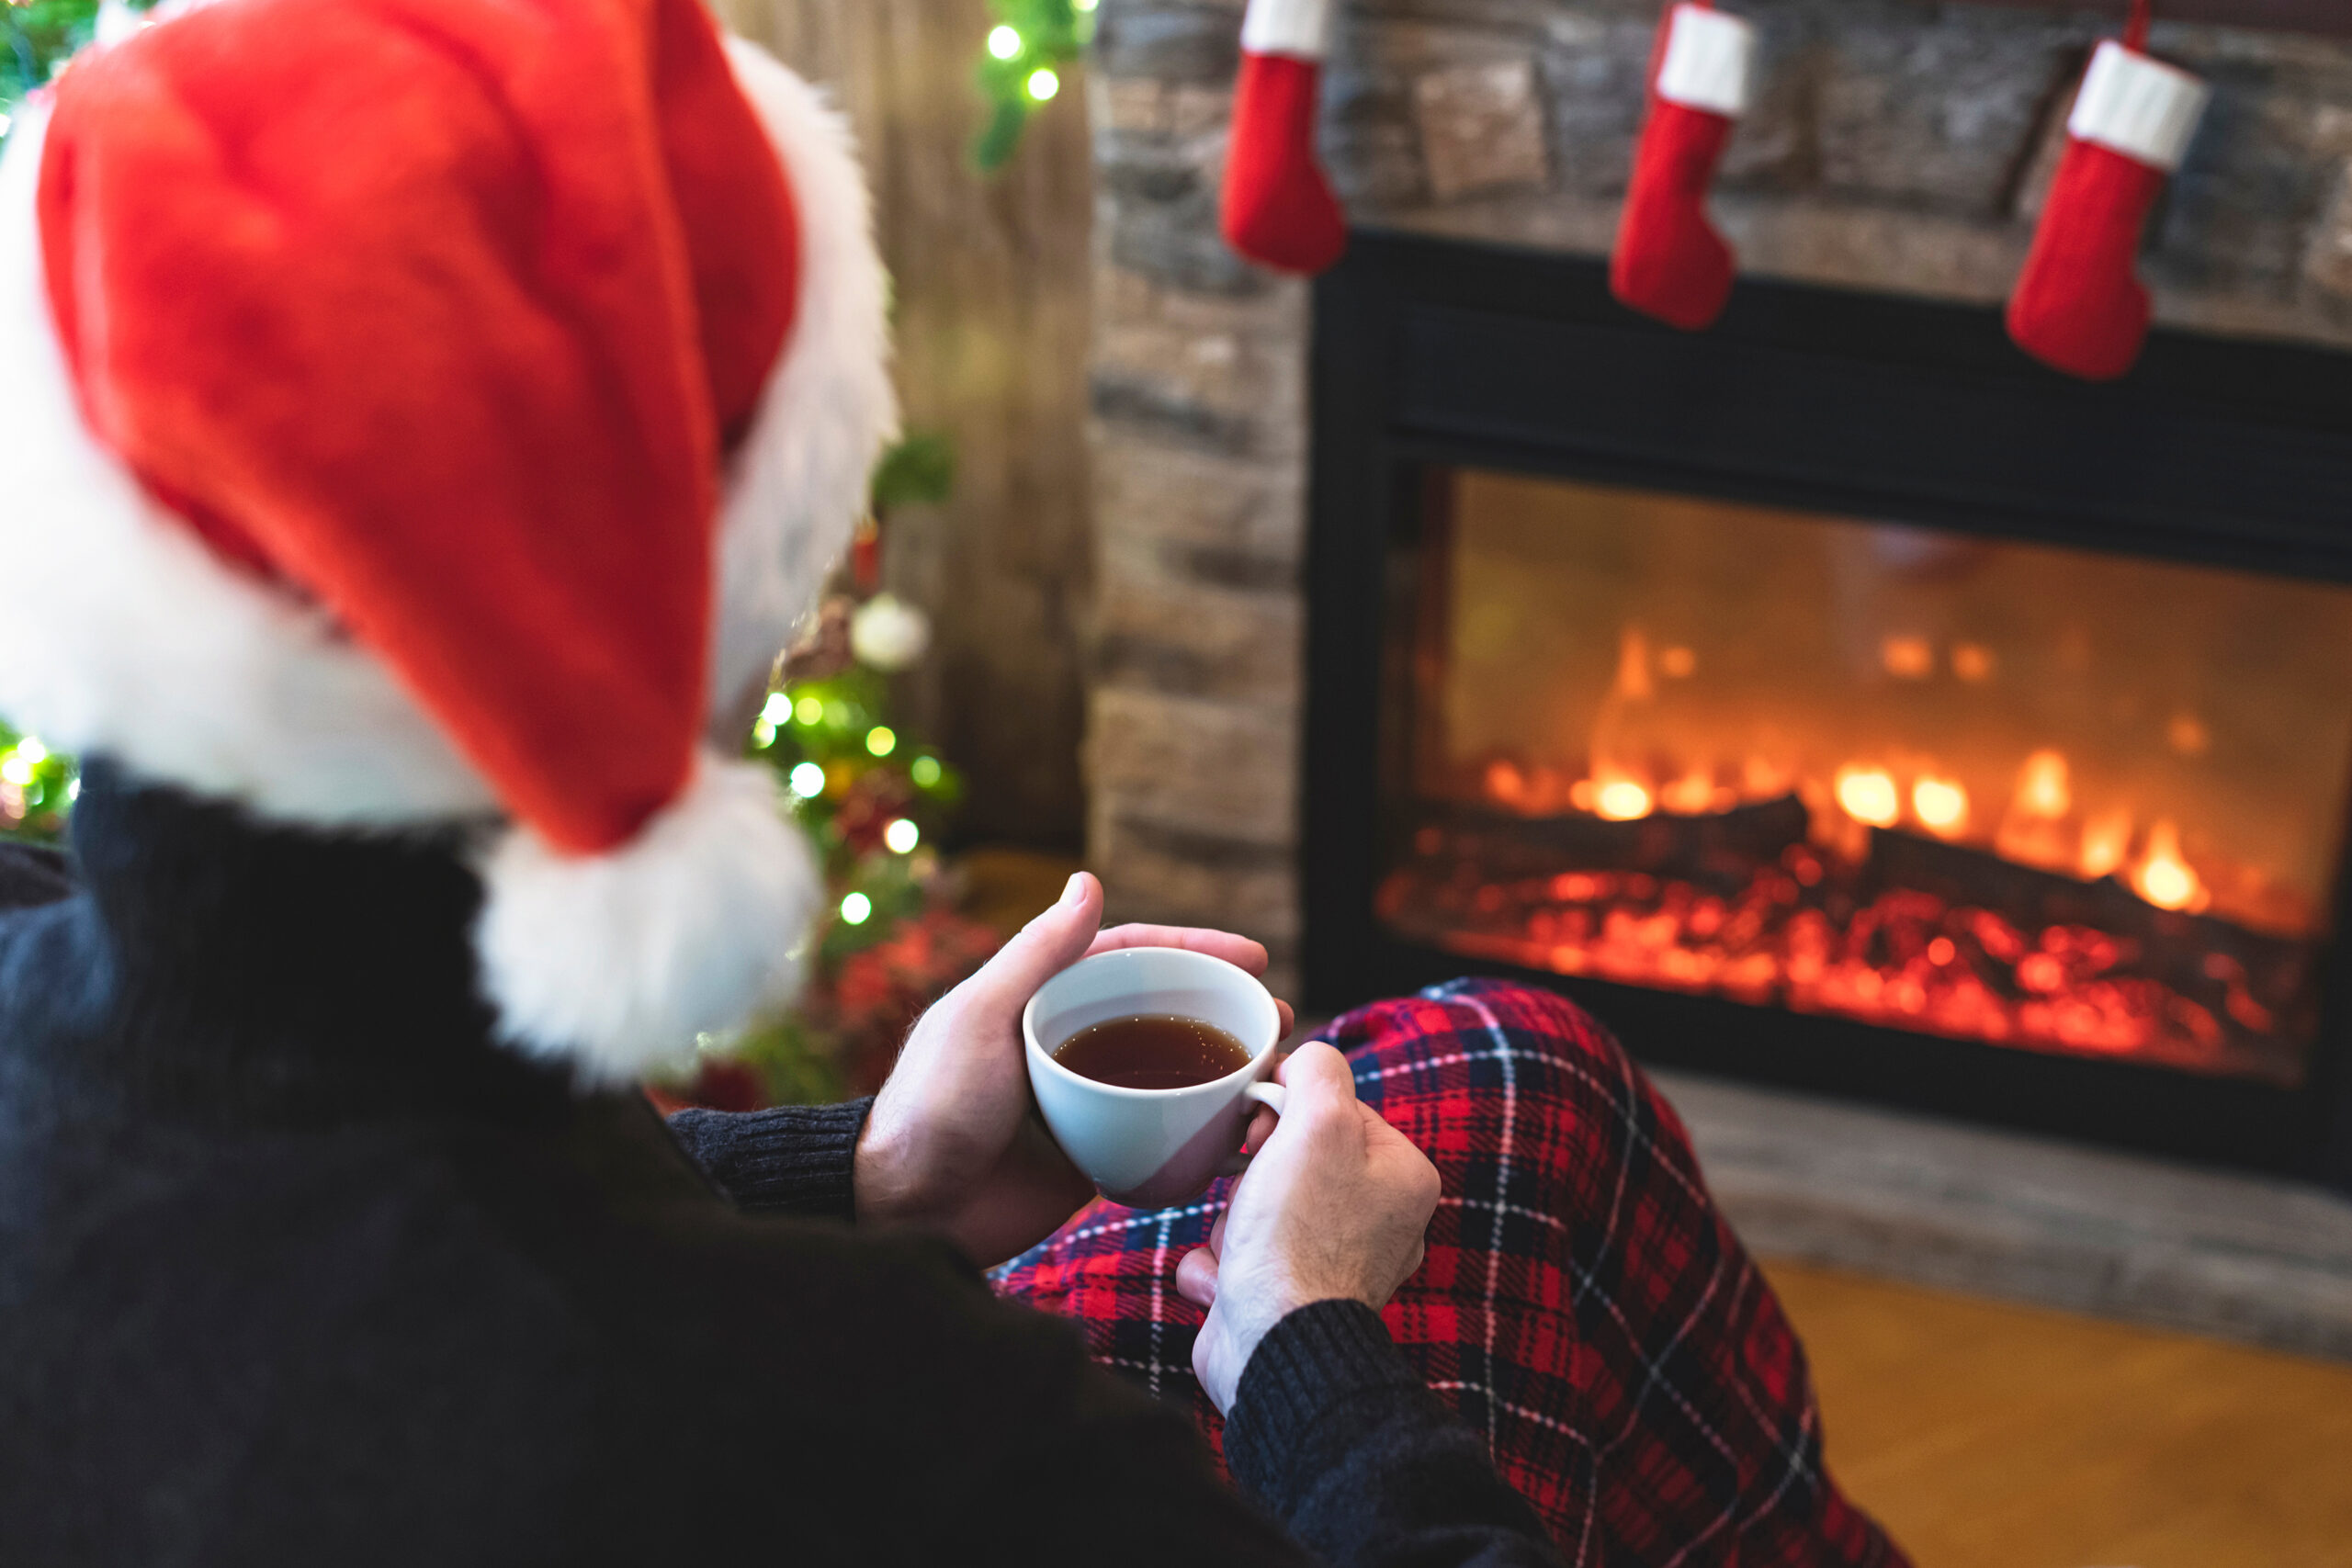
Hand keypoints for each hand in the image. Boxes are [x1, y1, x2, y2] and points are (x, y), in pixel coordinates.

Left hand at [854, 872, 1295, 1265]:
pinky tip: (1240, 1137)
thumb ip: (1036, 954)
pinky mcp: (1094, 1158)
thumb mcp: (981, 1018)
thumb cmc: (930, 1108)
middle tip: (1277, 1022)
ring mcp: (1086, 1102)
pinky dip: (1203, 1133)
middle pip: (1163, 1013)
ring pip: (1171, 1075)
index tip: (1253, 958)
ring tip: (1272, 1078)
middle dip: (1224, 1011)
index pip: (1131, 957)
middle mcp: (1068, 1043)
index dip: (1195, 950)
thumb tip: (1088, 880)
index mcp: (1041, 999)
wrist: (902, 1211)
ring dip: (1224, 1072)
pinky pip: (1161, 1136)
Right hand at [1175, 1042, 1438, 1412]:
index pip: (1337, 1109)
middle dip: (1254, 1173)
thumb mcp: (1318, 1123)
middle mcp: (1378, 1223)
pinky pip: (1239, 1258)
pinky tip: (1228, 1280)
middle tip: (1249, 1188)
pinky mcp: (1287, 1299)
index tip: (1261, 1128)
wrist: (1273, 1345)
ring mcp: (1331, 1265)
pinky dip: (1221, 1266)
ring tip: (1241, 1246)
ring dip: (1231, 1223)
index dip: (1288, 1109)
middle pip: (1293, 1158)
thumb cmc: (1301, 1237)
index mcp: (1402, 1177)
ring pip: (1257, 1207)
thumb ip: (1318, 1071)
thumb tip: (1303, 1062)